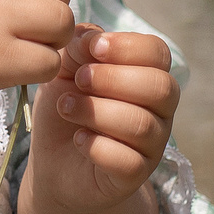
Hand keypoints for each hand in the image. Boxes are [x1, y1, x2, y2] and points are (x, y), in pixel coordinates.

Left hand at [25, 28, 174, 213]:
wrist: (53, 160)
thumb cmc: (67, 106)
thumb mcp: (65, 68)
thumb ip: (80, 46)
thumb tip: (93, 38)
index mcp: (148, 75)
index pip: (158, 52)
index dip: (127, 46)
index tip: (93, 49)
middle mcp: (159, 110)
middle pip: (160, 87)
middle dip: (113, 78)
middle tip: (78, 80)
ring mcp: (151, 145)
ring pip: (142, 124)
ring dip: (96, 111)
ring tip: (65, 107)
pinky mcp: (135, 176)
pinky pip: (128, 161)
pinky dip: (96, 146)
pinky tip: (78, 139)